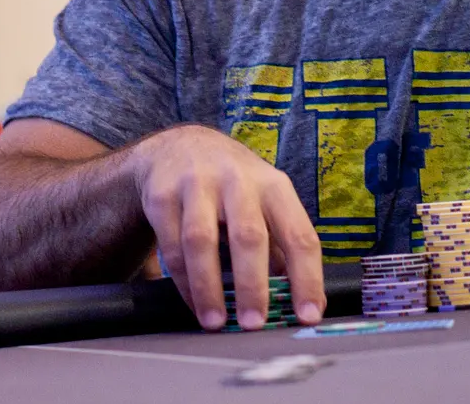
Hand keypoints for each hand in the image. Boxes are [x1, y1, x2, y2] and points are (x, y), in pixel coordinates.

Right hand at [130, 125, 323, 331]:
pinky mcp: (162, 195)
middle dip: (252, 284)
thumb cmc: (234, 187)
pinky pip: (171, 244)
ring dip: (209, 286)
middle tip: (254, 324)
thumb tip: (304, 302)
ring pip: (201, 240)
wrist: (180, 146)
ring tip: (215, 322)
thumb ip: (281, 247)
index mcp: (273, 186)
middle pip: (248, 235)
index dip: (307, 278)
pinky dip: (183, 279)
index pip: (298, 234)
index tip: (307, 315)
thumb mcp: (264, 202)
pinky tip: (194, 302)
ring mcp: (196, 184)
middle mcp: (237, 180)